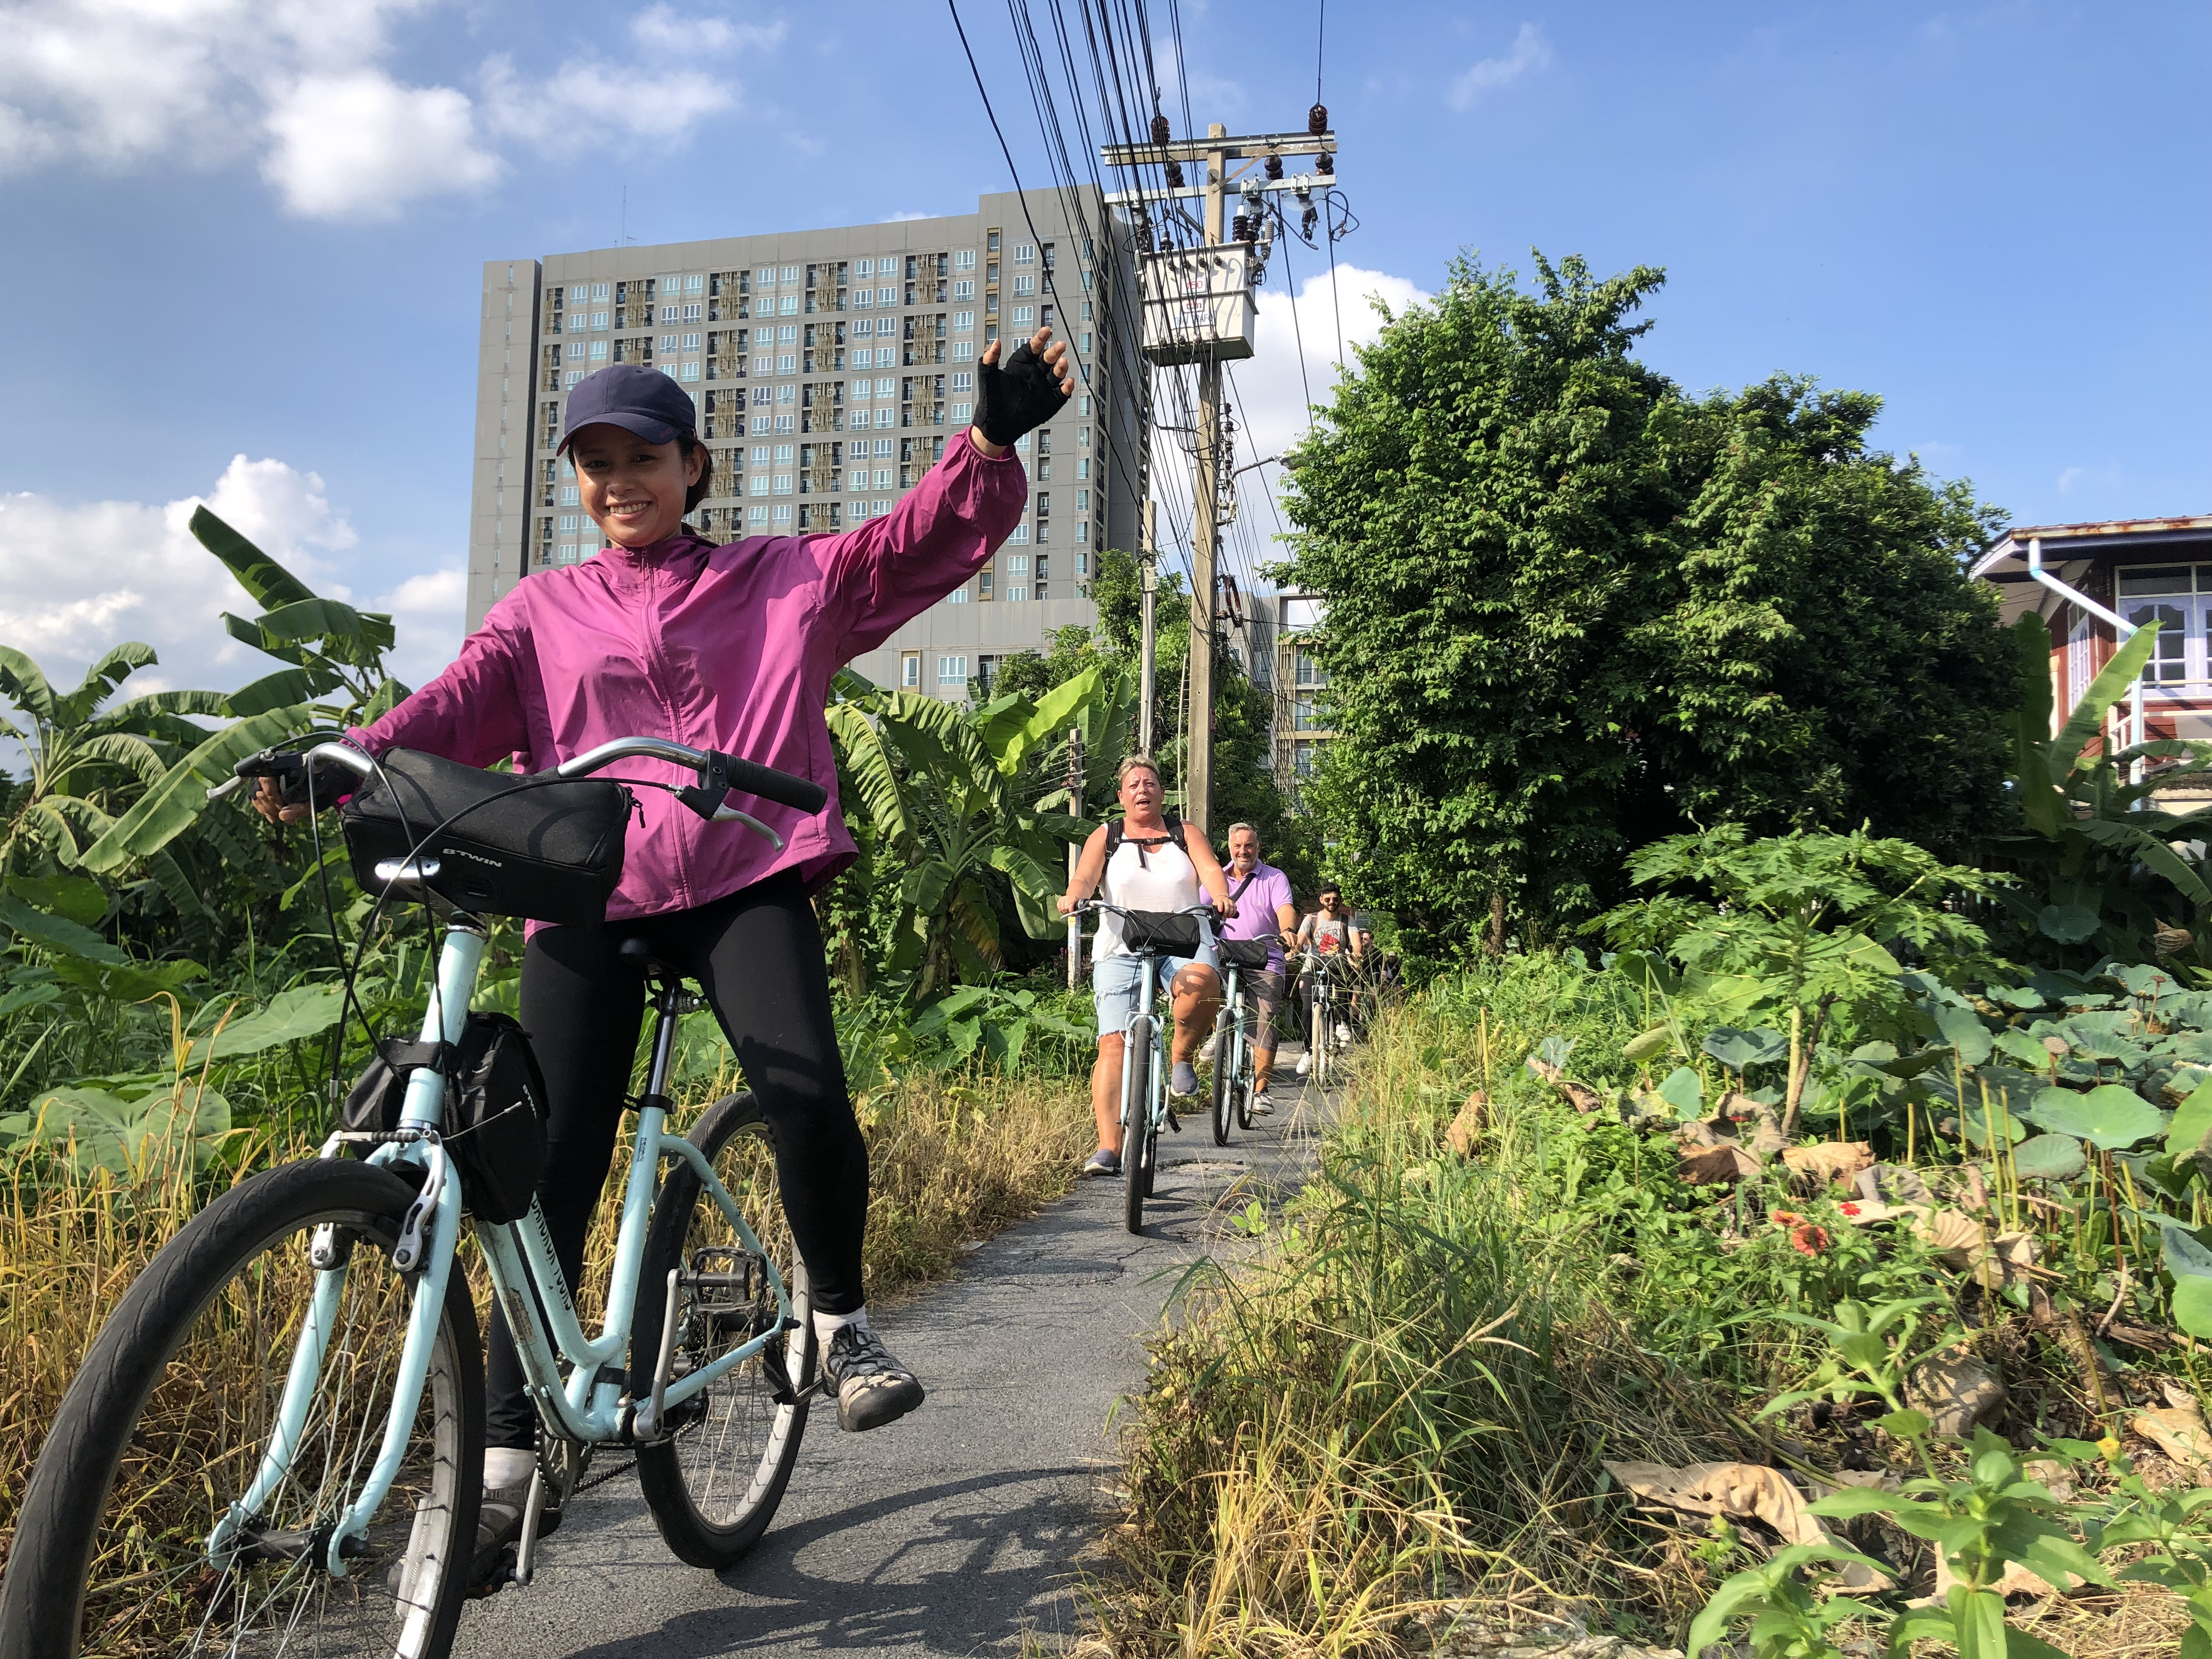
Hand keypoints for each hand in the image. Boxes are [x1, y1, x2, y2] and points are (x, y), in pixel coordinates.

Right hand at [249, 755, 347, 824]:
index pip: (266, 775)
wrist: (332, 780)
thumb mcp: (318, 799)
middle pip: (258, 785)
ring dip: (265, 807)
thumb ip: (301, 808)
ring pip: (256, 791)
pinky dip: (264, 807)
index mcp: (288, 763)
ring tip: (278, 816)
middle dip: (269, 803)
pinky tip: (274, 816)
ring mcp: (270, 773)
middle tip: (280, 814)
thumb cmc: (327, 787)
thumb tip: (282, 816)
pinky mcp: (268, 782)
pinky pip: (257, 795)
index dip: (271, 794)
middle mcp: (276, 765)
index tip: (281, 807)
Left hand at [970, 329, 1073, 454]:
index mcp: (1021, 365)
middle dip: (1054, 351)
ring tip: (1063, 362)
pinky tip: (1069, 382)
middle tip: (1060, 345)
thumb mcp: (987, 377)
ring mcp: (1042, 388)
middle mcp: (1034, 374)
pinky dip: (1066, 389)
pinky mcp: (1049, 403)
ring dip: (1061, 368)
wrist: (995, 425)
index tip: (1046, 330)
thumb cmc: (990, 399)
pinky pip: (1061, 394)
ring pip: (1056, 375)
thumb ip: (989, 359)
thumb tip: (995, 342)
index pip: (1033, 348)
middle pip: (1048, 359)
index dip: (1040, 339)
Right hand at [1057, 893, 1078, 915]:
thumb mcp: (1078, 904)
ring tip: (1066, 911)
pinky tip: (1063, 909)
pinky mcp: (1059, 899)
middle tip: (1068, 912)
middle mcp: (1067, 897)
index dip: (1070, 910)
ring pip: (1062, 908)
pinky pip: (1058, 906)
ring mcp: (1063, 898)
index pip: (1070, 905)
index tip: (1071, 913)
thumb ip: (1077, 908)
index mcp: (1073, 898)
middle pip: (1065, 907)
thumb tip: (1074, 914)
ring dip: (1064, 911)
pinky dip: (1060, 909)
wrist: (1072, 896)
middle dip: (1067, 911)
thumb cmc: (1075, 901)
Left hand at [1210, 893, 1237, 917]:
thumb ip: (1214, 909)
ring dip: (1230, 912)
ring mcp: (1230, 901)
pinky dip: (1234, 912)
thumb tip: (1212, 916)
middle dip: (1226, 911)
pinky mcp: (1233, 903)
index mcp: (1219, 900)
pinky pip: (1235, 907)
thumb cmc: (1217, 903)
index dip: (1220, 907)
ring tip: (1228, 916)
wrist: (1221, 898)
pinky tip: (1232, 915)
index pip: (1220, 903)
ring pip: (1232, 906)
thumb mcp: (1214, 905)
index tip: (1220, 911)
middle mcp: (1225, 900)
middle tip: (1225, 916)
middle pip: (1227, 905)